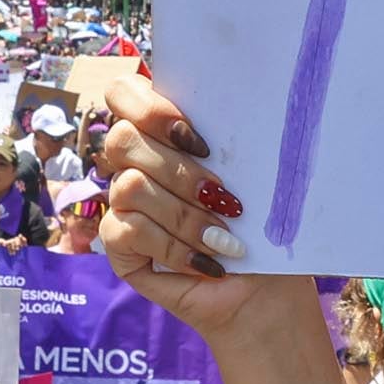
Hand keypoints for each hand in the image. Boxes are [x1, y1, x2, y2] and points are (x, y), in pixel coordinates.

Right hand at [96, 82, 322, 351]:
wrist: (265, 290)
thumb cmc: (262, 227)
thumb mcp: (252, 175)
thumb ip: (228, 138)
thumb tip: (229, 106)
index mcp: (163, 134)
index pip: (123, 93)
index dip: (150, 108)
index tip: (198, 140)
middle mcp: (134, 164)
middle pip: (123, 139)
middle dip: (179, 171)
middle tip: (223, 198)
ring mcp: (122, 204)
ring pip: (130, 186)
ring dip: (186, 217)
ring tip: (224, 239)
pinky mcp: (118, 245)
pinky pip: (128, 231)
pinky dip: (174, 248)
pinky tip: (207, 262)